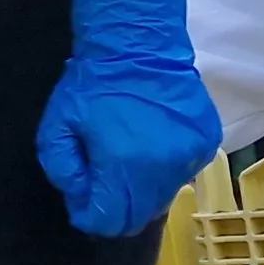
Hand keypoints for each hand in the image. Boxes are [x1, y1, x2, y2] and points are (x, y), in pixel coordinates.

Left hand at [35, 0, 224, 238]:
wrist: (139, 44)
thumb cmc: (92, 85)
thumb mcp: (56, 127)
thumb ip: (63, 170)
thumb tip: (80, 195)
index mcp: (125, 165)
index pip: (110, 220)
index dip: (91, 216)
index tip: (81, 200)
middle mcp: (163, 168)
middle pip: (139, 215)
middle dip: (115, 209)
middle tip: (99, 183)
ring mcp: (190, 157)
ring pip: (162, 197)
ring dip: (140, 190)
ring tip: (123, 160)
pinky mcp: (207, 144)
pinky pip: (181, 174)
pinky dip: (162, 171)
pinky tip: (148, 146)